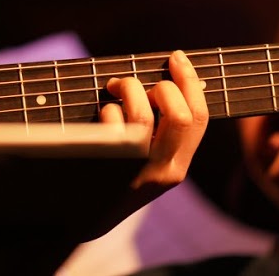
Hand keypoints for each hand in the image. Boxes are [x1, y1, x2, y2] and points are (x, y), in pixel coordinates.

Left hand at [100, 49, 209, 217]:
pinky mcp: (107, 163)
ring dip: (129, 87)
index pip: (200, 119)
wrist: (78, 219)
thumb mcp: (147, 164)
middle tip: (140, 83)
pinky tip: (99, 114)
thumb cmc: (110, 179)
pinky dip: (106, 107)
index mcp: (177, 167)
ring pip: (144, 113)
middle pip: (181, 114)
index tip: (177, 58)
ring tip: (114, 86)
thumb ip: (160, 133)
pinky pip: (113, 121)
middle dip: (163, 85)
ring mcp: (135, 169)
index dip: (191, 82)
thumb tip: (160, 82)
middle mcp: (163, 171)